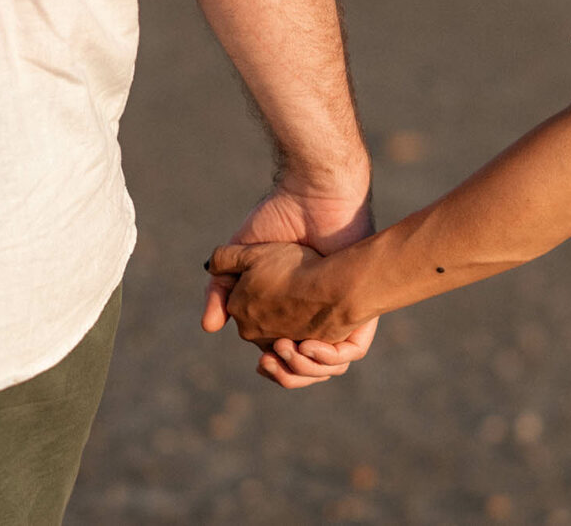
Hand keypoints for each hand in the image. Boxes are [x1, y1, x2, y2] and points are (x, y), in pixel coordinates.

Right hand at [202, 182, 376, 387]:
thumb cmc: (279, 220)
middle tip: (269, 362)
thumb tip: (210, 327)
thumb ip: (221, 289)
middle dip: (286, 371)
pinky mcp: (359, 302)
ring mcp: (337, 310)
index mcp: (288, 304)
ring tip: (286, 352)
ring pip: (326, 365)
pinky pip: (352, 350)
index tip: (261, 361)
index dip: (270, 364)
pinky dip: (331, 358)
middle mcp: (314, 312)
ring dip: (305, 369)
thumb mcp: (240, 257)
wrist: (315, 198)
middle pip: (301, 364)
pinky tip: (309, 345)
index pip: (278, 351)